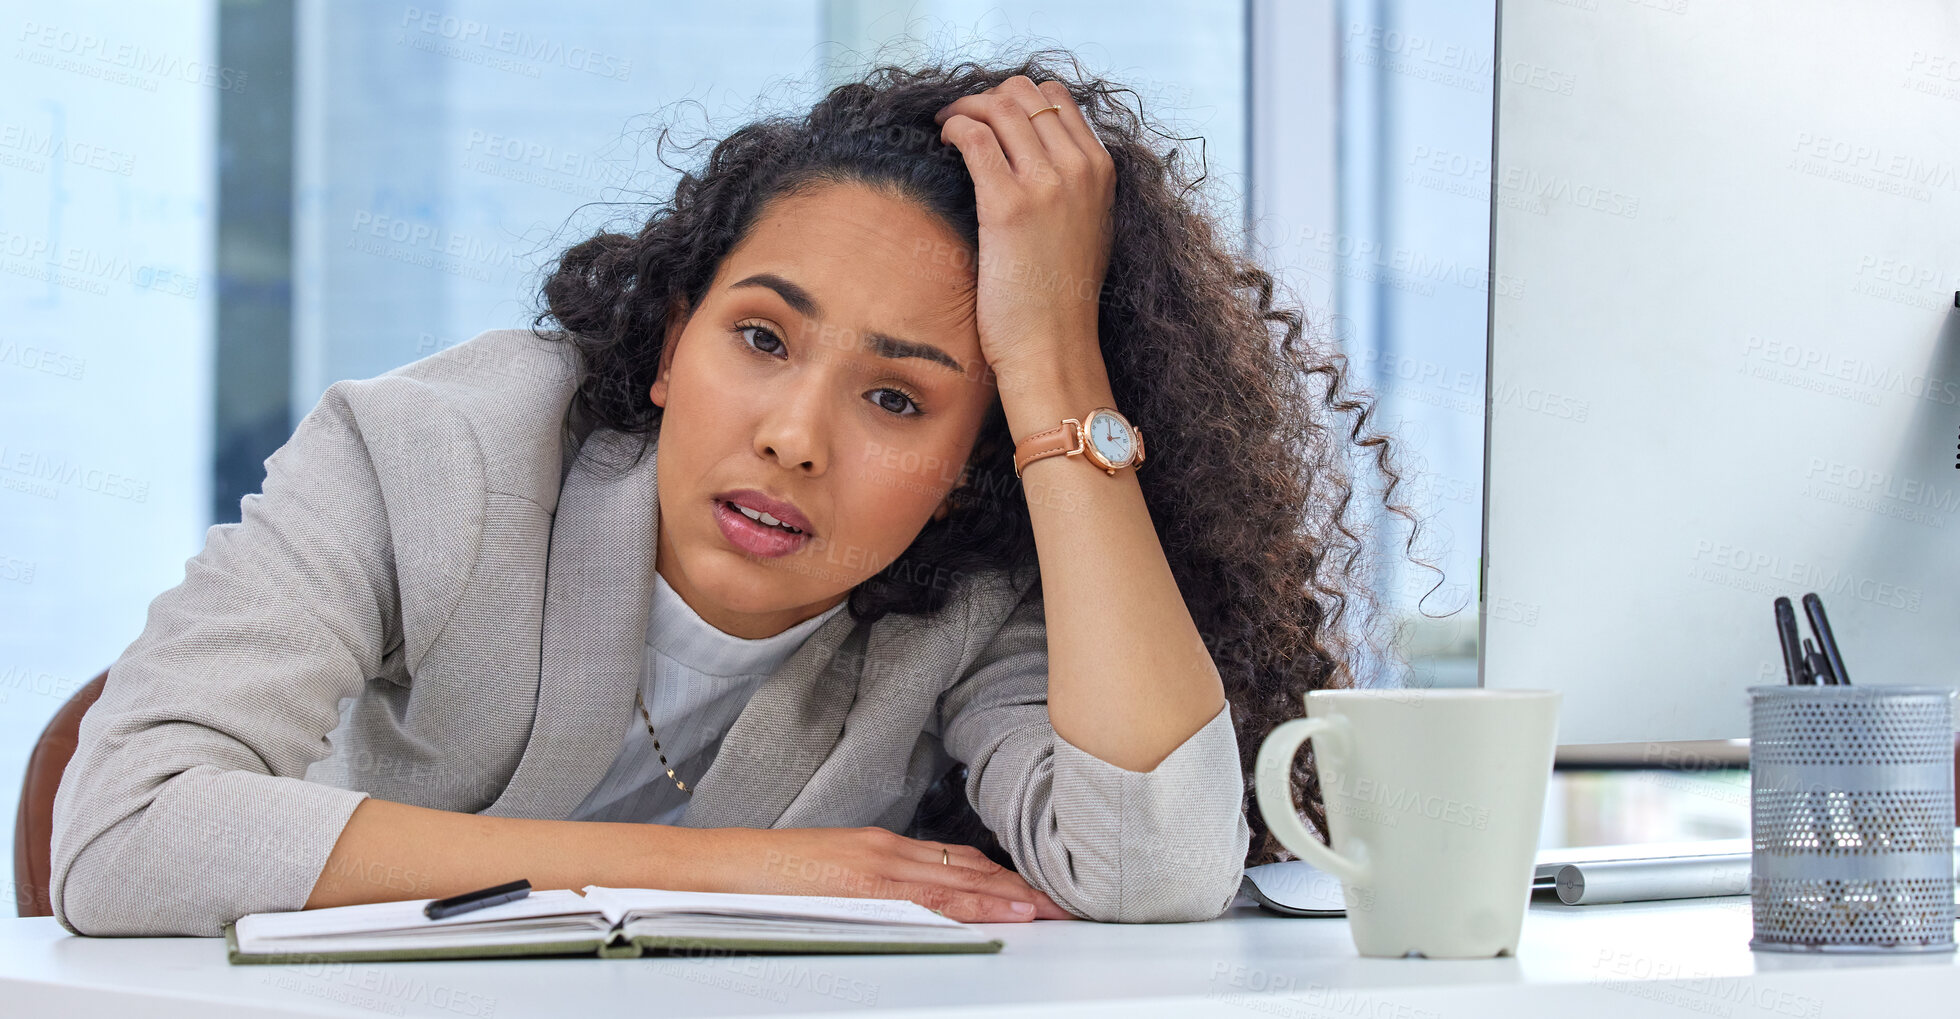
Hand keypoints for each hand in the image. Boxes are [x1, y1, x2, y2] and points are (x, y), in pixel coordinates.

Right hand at [706, 825, 1076, 921]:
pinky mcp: (862, 883)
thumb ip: (876, 887)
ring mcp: (876, 866)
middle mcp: (886, 851)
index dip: (1002, 879)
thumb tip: (916, 904)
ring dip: (1008, 894)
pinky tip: (999, 909)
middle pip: (969, 869)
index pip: (957, 863)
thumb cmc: (770, 877)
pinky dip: (970, 902)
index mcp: (881, 849)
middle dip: (1019, 887)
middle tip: (1064, 903)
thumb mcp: (833, 877)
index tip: (1038, 893)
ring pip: (959, 879)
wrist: (722, 868)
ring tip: (1048, 908)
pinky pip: (927, 896)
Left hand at [934, 76, 1115, 387]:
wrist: (1054, 346)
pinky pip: (975, 136)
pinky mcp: (1008, 204)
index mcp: (1101, 170)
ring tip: (946, 127)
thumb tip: (1038, 157)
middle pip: (1026, 93)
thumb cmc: (1062, 298)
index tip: (992, 116)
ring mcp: (1046, 183)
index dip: (1017, 97)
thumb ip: (1074, 187)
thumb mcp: (1088, 229)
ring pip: (1000, 106)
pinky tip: (942, 141)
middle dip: (987, 97)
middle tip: (962, 118)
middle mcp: (1079, 168)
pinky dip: (954, 127)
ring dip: (964, 107)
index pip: (1057, 98)